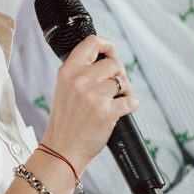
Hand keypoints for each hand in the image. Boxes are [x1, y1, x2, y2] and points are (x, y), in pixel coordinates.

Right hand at [43, 35, 137, 173]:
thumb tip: (108, 60)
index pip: (91, 43)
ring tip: (117, 101)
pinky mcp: (106, 112)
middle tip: (115, 87)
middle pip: (114, 63)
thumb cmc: (65, 122)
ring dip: (126, 91)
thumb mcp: (64, 89)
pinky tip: (122, 110)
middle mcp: (80, 80)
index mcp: (68, 71)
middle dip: (119, 75)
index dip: (107, 45)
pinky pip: (131, 101)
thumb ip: (81, 72)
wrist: (62, 150)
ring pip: (123, 82)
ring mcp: (93, 96)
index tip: (111, 51)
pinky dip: (131, 105)